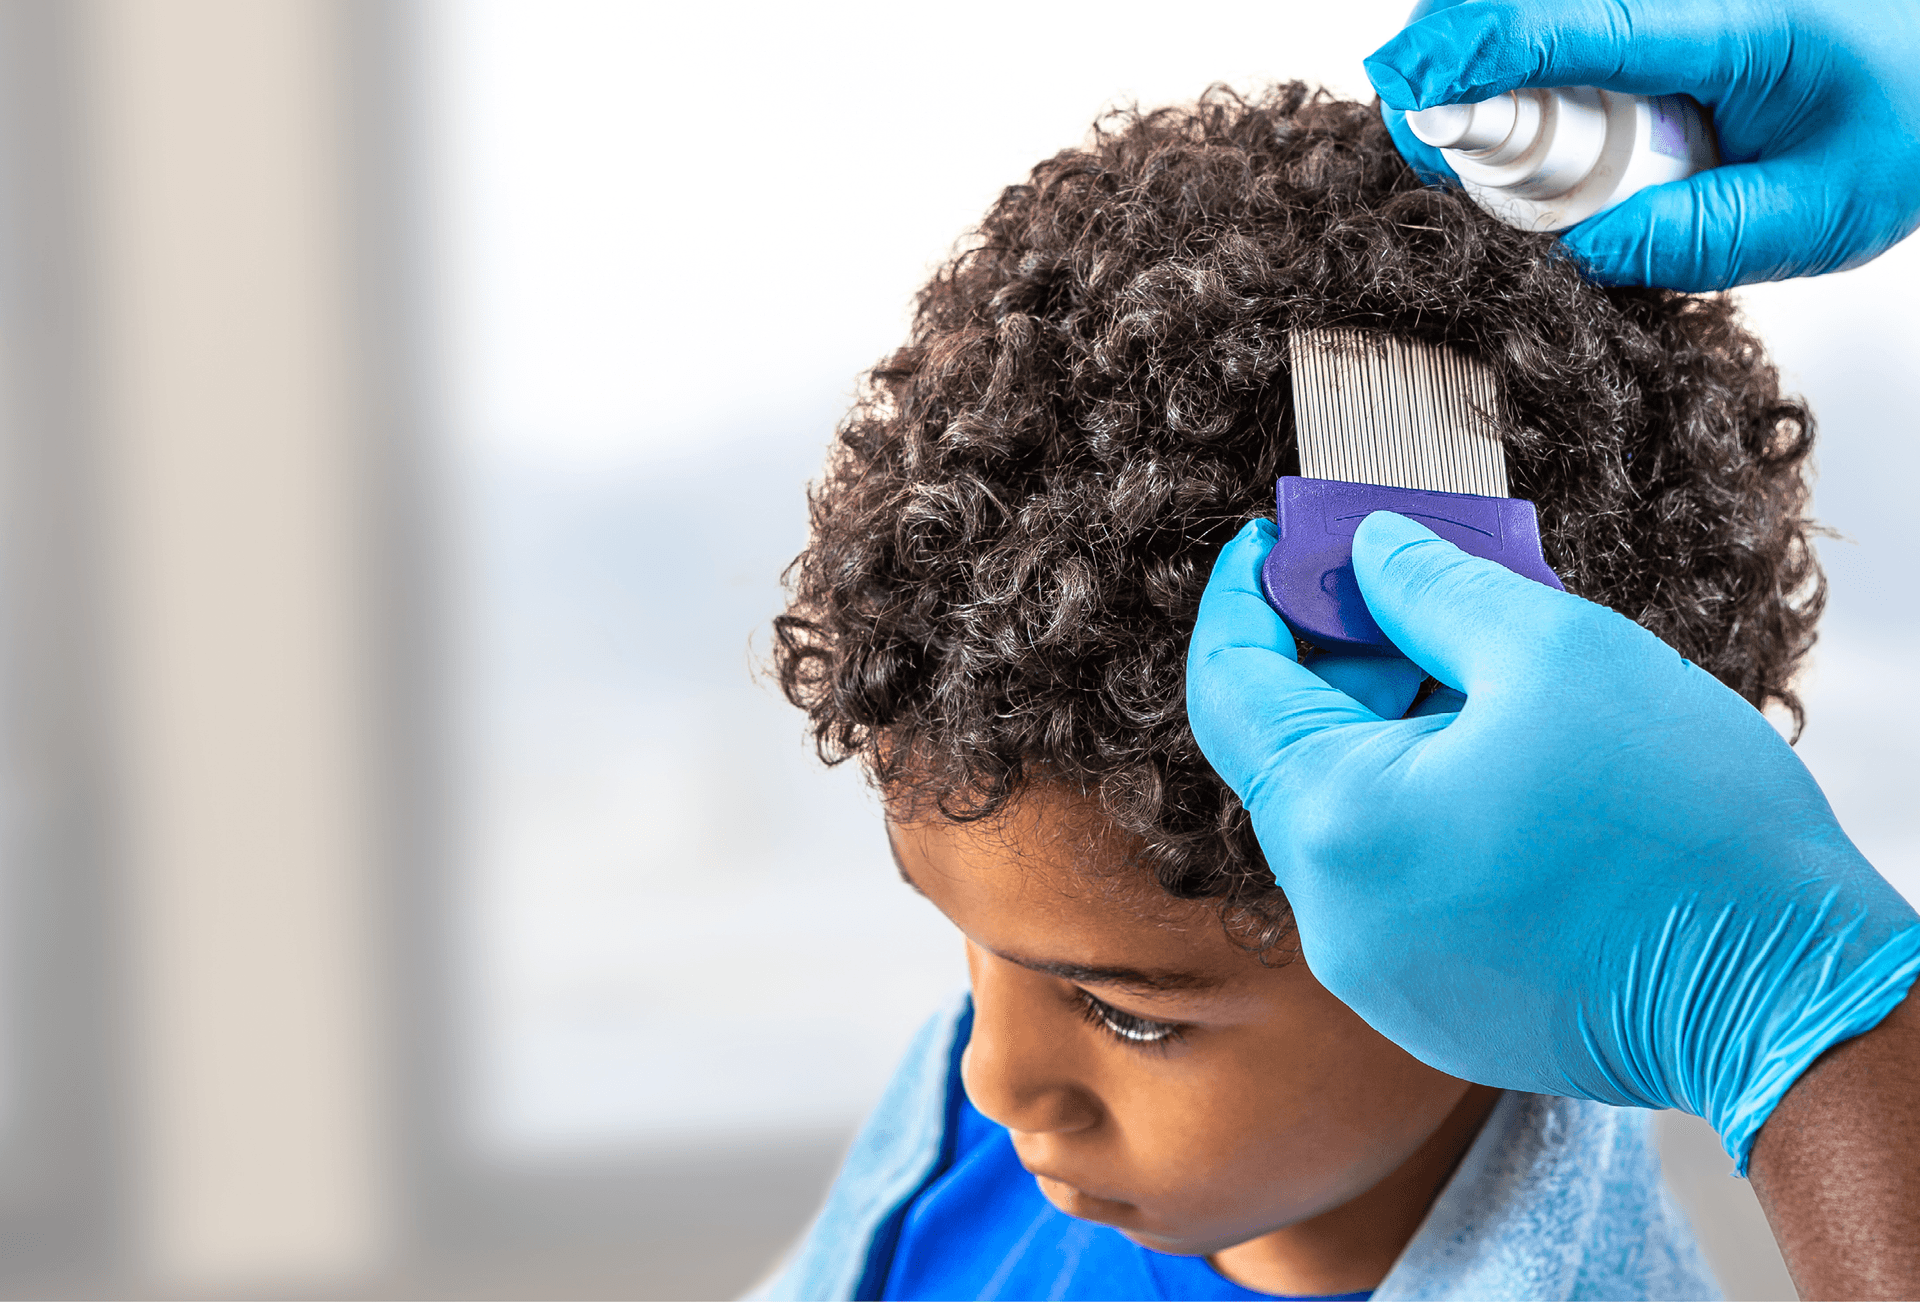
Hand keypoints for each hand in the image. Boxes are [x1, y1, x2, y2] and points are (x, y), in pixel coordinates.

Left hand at [1185, 515, 1919, 1167]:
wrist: (1782, 995)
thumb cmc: (1682, 826)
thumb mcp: (1555, 651)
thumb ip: (1431, 586)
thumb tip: (1369, 550)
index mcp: (1338, 824)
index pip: (1229, 689)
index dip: (1243, 601)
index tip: (1271, 544)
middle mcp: (1333, 916)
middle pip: (1290, 751)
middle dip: (1344, 660)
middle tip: (1417, 592)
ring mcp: (1377, 973)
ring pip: (1347, 814)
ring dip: (1392, 731)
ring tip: (1489, 675)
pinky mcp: (1429, 1004)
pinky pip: (1391, 878)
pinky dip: (1421, 805)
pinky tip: (1505, 763)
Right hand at [1366, 0, 1919, 289]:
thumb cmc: (1906, 122)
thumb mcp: (1825, 210)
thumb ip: (1704, 236)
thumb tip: (1578, 254)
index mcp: (1736, 19)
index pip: (1567, 22)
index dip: (1471, 54)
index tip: (1410, 97)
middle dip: (1452, 52)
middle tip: (1415, 121)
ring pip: (1535, 0)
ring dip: (1479, 45)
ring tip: (1445, 112)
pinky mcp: (1659, 6)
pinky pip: (1562, 15)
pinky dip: (1515, 44)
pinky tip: (1496, 88)